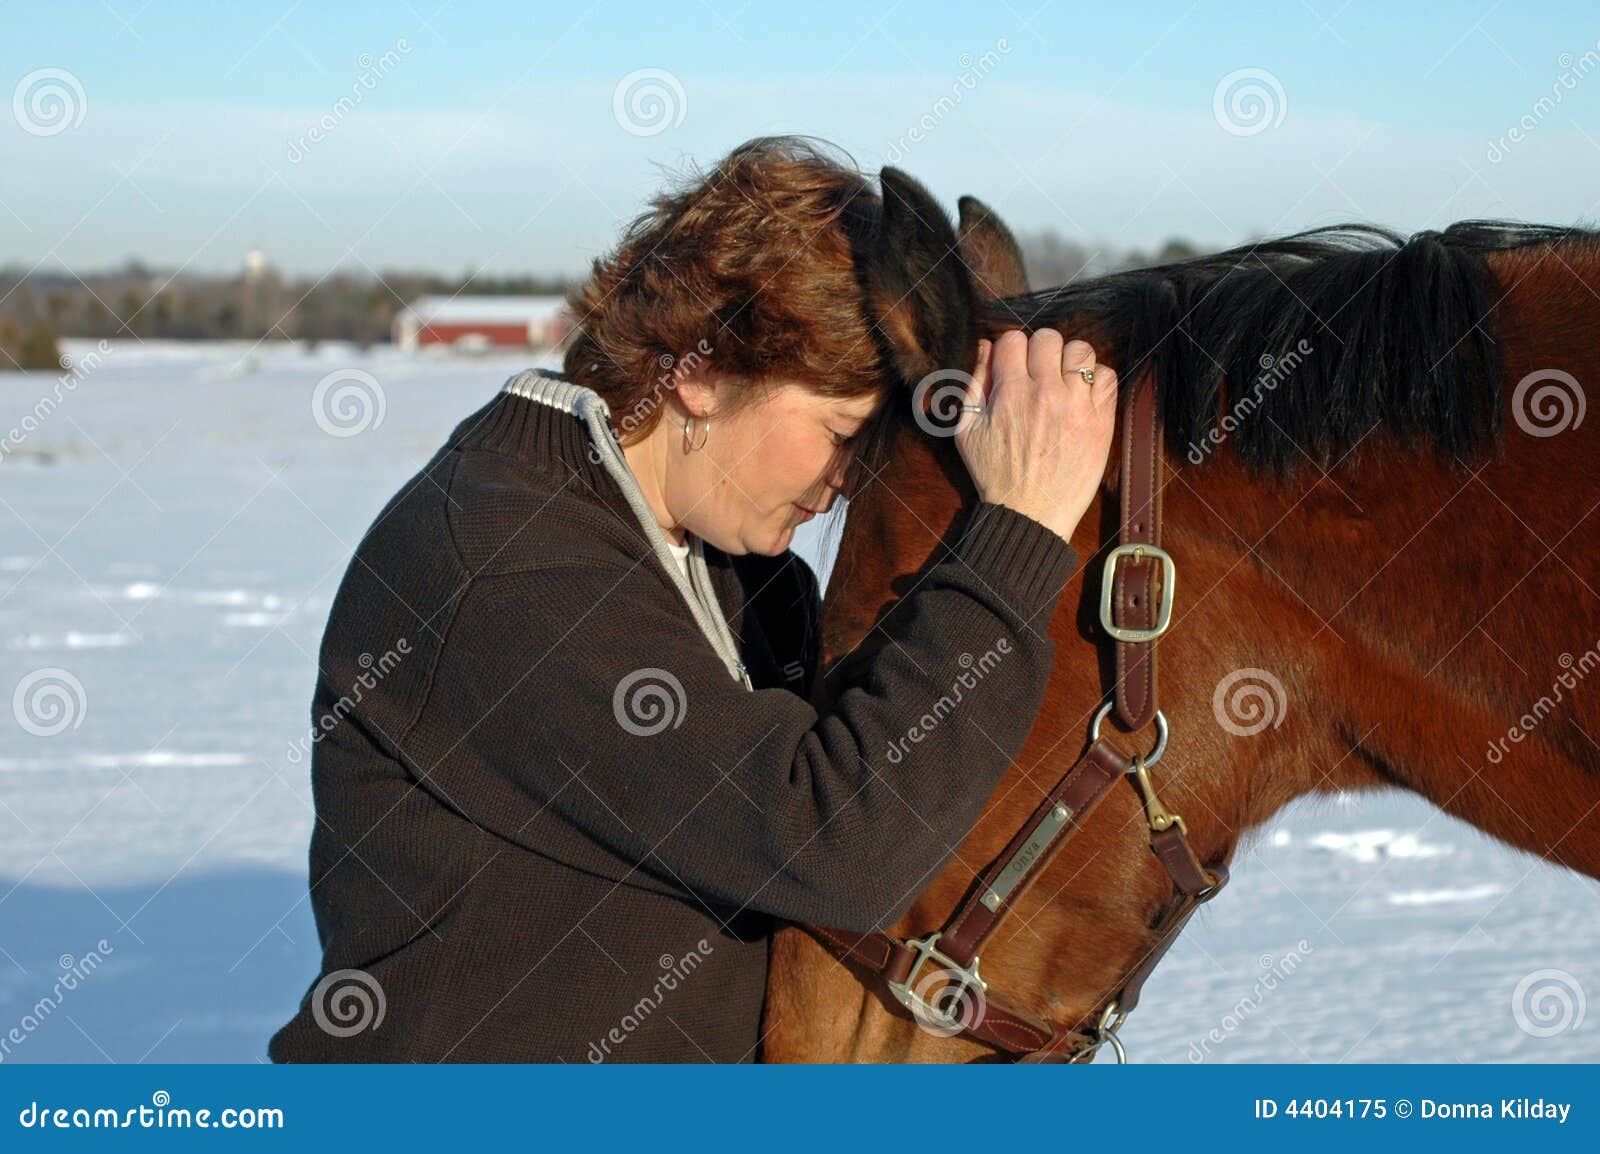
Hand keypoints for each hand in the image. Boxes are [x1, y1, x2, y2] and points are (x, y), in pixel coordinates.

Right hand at [952, 330, 1118, 543]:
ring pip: (1081, 350)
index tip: (1012, 367)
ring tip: (1063, 381)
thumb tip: (984, 346)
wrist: (1031, 515)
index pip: (1013, 339)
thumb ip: (972, 384)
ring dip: (1069, 361)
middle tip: (1037, 373)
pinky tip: (1082, 396)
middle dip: (1039, 351)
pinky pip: (1108, 376)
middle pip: (1048, 337)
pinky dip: (1096, 380)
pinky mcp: (1101, 421)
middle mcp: (1046, 392)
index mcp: (1010, 392)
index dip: (1010, 350)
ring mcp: (1077, 405)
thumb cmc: (995, 475)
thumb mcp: (966, 431)